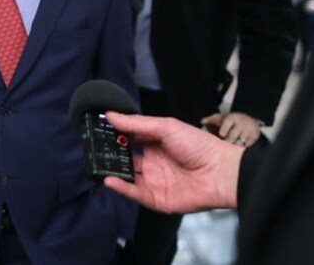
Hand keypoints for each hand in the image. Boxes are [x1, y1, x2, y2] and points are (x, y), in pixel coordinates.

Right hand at [103, 113, 242, 213]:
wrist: (221, 172)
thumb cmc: (198, 145)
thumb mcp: (165, 127)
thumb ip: (136, 124)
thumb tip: (111, 115)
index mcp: (155, 143)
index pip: (129, 138)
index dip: (114, 134)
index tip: (97, 128)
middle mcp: (152, 162)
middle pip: (125, 159)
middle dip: (110, 154)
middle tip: (92, 148)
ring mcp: (154, 181)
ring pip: (127, 177)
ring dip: (112, 171)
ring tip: (96, 164)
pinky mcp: (157, 199)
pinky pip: (135, 194)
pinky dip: (121, 187)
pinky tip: (110, 180)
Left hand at [201, 111, 261, 146]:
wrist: (249, 119)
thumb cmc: (230, 120)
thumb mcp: (221, 117)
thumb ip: (210, 119)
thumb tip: (201, 122)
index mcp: (232, 117)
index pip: (228, 122)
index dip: (224, 128)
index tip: (221, 134)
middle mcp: (241, 123)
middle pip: (233, 135)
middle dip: (228, 141)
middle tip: (224, 145)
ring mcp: (249, 130)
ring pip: (240, 141)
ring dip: (234, 146)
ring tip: (230, 148)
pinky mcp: (254, 137)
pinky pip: (247, 145)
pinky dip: (242, 148)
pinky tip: (238, 149)